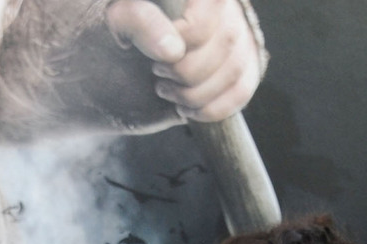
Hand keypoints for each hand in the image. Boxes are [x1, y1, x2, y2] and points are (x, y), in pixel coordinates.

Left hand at [105, 0, 263, 124]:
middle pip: (225, 44)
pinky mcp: (245, 63)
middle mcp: (227, 8)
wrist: (134, 51)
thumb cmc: (128, 27)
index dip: (183, 41)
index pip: (206, 20)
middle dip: (185, 72)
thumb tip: (172, 51)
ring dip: (195, 94)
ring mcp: (241, 35)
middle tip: (158, 72)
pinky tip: (187, 109)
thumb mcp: (121, 17)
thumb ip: (140, 21)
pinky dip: (213, 109)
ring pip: (235, 71)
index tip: (157, 54)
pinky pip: (242, 91)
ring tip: (167, 90)